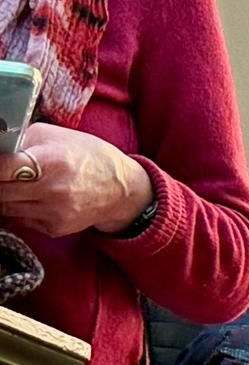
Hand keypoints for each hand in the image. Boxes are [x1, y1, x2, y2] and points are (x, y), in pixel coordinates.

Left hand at [0, 122, 154, 236]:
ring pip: (5, 208)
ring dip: (4, 196)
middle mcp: (53, 190)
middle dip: (0, 182)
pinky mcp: (55, 228)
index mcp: (52, 161)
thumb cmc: (88, 157)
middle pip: (0, 191)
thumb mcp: (55, 136)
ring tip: (14, 185)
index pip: (2, 168)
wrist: (121, 189)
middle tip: (5, 176)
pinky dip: (18, 210)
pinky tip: (28, 198)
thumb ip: (21, 141)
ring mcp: (54, 212)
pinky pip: (20, 220)